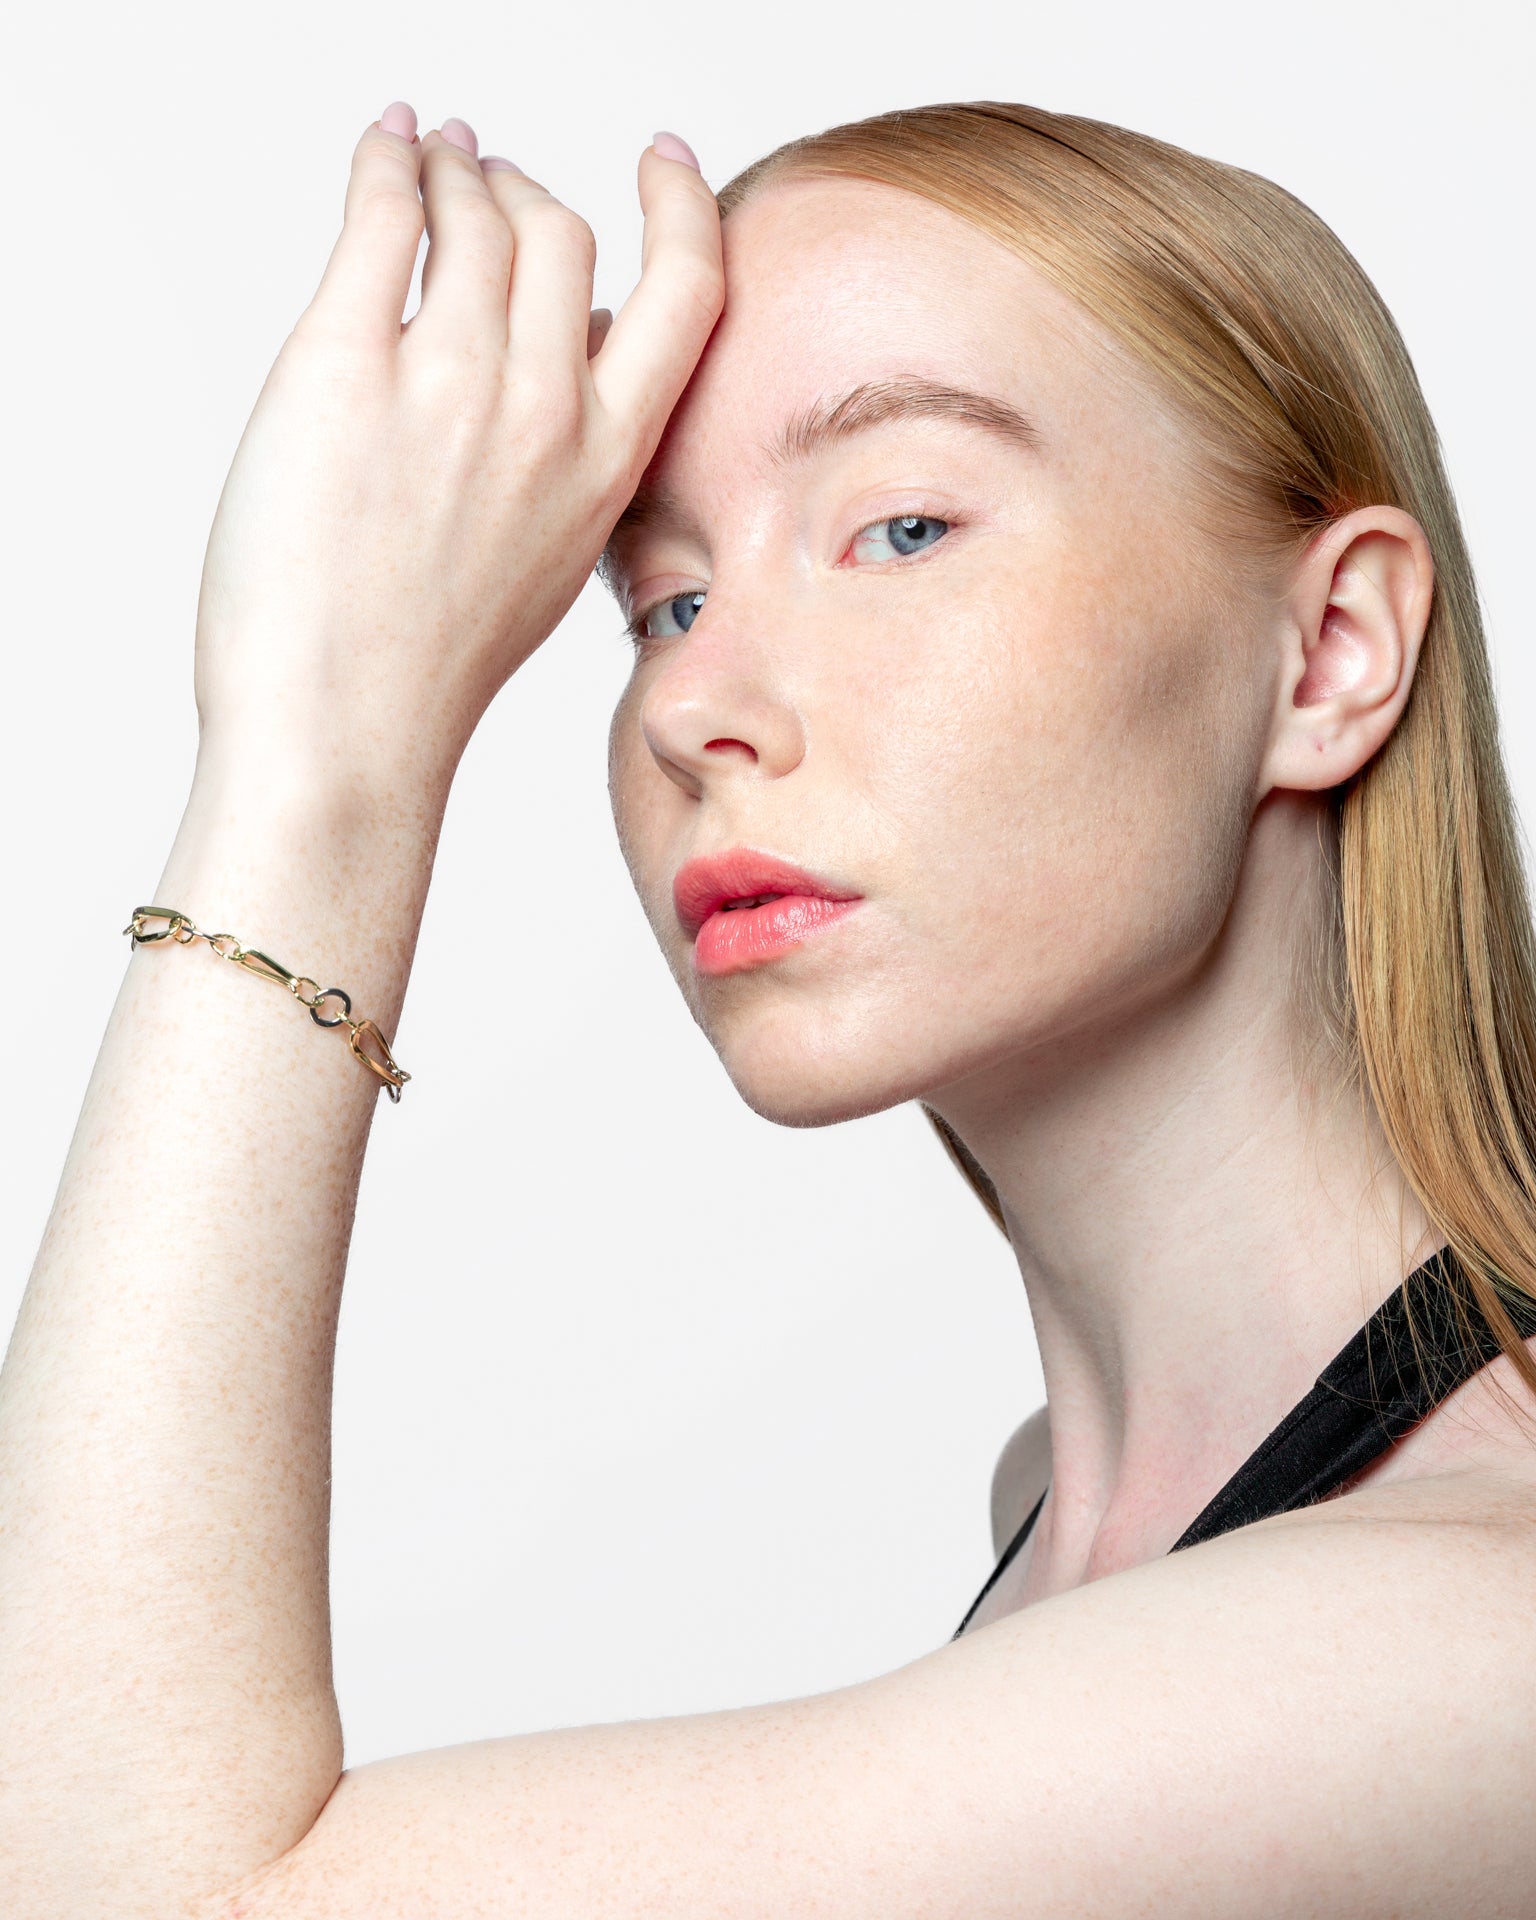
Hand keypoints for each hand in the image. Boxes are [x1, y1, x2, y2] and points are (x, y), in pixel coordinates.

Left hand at [192, 107, 722, 803]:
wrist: (342, 729)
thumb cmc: (428, 667)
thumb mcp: (548, 561)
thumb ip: (577, 456)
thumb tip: (577, 353)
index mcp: (607, 462)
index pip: (686, 293)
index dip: (681, 205)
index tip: (662, 162)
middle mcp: (545, 408)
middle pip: (561, 232)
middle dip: (522, 190)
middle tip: (483, 179)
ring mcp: (449, 380)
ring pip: (475, 211)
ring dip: (450, 168)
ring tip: (423, 159)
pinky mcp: (346, 364)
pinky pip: (382, 216)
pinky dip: (385, 161)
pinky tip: (382, 148)